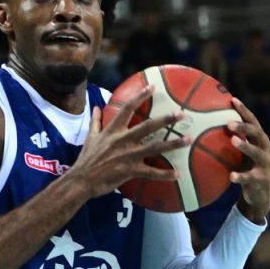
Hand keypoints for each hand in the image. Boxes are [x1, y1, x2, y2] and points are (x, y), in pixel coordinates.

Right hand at [67, 86, 187, 198]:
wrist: (81, 180)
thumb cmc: (86, 159)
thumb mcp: (90, 137)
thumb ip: (95, 122)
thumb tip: (95, 107)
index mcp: (113, 130)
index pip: (128, 108)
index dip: (140, 96)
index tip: (153, 87)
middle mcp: (123, 140)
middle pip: (148, 126)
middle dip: (166, 119)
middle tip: (181, 114)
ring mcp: (128, 156)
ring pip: (155, 147)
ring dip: (173, 144)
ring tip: (188, 140)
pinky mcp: (130, 171)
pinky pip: (151, 172)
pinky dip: (165, 174)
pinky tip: (178, 174)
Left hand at [227, 97, 269, 222]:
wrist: (260, 196)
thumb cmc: (246, 169)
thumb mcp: (240, 155)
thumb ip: (230, 141)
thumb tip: (207, 125)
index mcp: (261, 141)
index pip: (253, 122)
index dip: (244, 111)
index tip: (232, 100)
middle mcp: (266, 150)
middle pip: (258, 133)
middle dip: (244, 126)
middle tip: (229, 123)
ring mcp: (266, 165)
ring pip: (257, 153)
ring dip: (246, 146)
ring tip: (233, 140)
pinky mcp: (262, 180)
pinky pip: (251, 177)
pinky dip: (241, 176)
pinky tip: (231, 176)